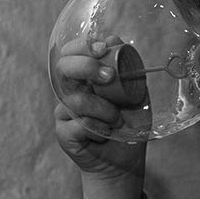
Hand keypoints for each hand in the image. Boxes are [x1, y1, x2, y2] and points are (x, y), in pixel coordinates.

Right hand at [52, 32, 147, 185]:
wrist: (126, 159)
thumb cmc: (130, 123)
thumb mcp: (136, 92)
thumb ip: (126, 67)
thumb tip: (113, 39)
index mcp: (86, 77)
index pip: (73, 52)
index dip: (83, 46)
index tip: (102, 48)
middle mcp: (72, 91)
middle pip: (64, 68)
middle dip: (86, 67)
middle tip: (108, 77)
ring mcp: (65, 112)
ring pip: (76, 100)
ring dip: (102, 109)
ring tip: (116, 120)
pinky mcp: (63, 132)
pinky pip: (78, 124)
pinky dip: (97, 129)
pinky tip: (105, 135)